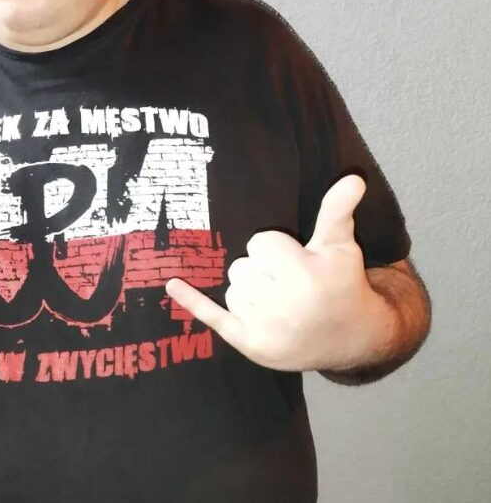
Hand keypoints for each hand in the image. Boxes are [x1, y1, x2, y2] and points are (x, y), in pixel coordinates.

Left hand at [165, 174, 381, 371]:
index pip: (260, 243)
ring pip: (233, 287)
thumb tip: (352, 179)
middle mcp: (282, 305)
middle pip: (242, 265)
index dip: (279, 250)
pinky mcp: (251, 345)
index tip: (299, 264)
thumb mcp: (340, 246)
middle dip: (264, 271)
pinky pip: (214, 317)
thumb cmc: (343, 284)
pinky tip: (173, 285)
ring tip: (282, 303)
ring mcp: (264, 328)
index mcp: (303, 276)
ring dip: (251, 291)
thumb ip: (337, 210)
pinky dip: (193, 302)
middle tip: (290, 286)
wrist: (352, 339)